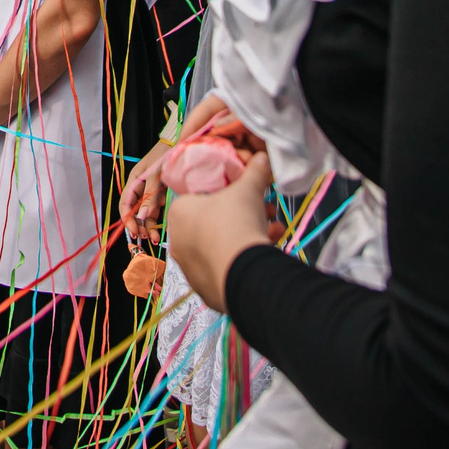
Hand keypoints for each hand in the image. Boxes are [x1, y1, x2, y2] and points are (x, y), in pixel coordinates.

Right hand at [124, 95, 230, 243]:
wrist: (183, 142)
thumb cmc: (166, 155)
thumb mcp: (156, 175)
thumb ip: (150, 196)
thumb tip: (142, 216)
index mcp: (134, 181)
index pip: (125, 203)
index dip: (126, 219)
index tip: (132, 232)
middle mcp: (141, 188)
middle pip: (134, 211)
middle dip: (137, 226)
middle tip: (143, 238)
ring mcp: (152, 192)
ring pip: (145, 214)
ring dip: (147, 226)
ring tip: (152, 238)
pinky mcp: (162, 194)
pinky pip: (156, 211)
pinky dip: (156, 222)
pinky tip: (159, 231)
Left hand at [167, 150, 277, 315]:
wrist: (243, 271)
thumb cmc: (236, 222)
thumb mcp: (248, 189)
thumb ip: (254, 171)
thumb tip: (262, 158)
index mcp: (178, 212)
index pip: (199, 197)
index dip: (227, 193)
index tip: (245, 193)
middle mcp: (177, 241)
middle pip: (212, 222)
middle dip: (241, 215)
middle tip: (263, 210)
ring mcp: (189, 268)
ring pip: (220, 246)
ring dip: (245, 236)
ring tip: (271, 230)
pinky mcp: (205, 289)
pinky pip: (224, 269)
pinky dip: (242, 260)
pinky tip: (264, 252)